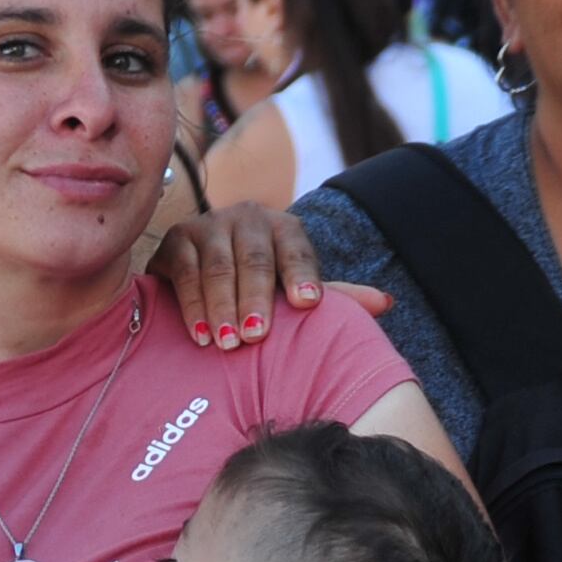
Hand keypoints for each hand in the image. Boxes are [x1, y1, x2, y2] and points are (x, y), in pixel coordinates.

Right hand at [146, 200, 388, 353]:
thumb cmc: (262, 290)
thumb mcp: (296, 291)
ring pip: (217, 267)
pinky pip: (184, 272)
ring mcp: (208, 225)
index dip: (302, 275)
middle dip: (255, 299)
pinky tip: (200, 335)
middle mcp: (247, 218)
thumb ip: (337, 298)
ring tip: (227, 343)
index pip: (296, 248)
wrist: (203, 270)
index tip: (308, 304)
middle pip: (255, 258)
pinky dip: (191, 306)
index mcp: (283, 227)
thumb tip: (385, 303)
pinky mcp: (175, 239)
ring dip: (221, 307)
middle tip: (256, 337)